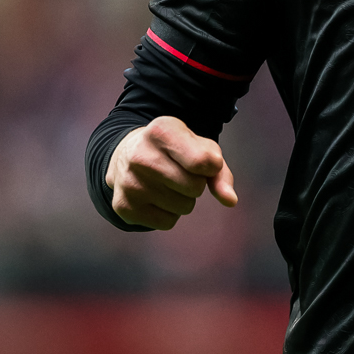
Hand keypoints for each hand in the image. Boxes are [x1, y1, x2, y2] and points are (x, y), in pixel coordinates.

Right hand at [105, 116, 237, 229]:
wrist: (127, 155)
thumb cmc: (175, 151)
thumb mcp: (199, 148)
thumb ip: (219, 172)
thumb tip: (230, 201)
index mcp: (161, 131)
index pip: (203, 162)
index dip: (211, 167)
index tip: (201, 160)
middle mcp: (140, 155)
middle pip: (195, 188)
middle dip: (196, 184)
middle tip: (180, 172)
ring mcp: (129, 182)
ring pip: (184, 207)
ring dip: (183, 199)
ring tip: (166, 183)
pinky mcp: (123, 206)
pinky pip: (168, 222)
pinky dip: (169, 213)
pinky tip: (155, 196)